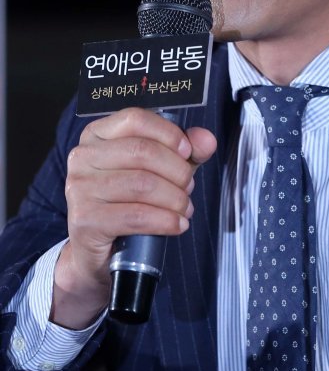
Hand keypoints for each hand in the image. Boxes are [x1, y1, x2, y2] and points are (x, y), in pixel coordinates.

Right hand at [51, 108, 216, 328]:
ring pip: (142, 184)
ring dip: (174, 198)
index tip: (188, 151)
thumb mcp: (159, 169)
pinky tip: (177, 224)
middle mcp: (83, 157)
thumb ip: (184, 151)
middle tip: (189, 186)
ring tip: (184, 207)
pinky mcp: (85, 220)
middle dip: (177, 170)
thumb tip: (206, 139)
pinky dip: (165, 220)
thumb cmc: (126, 202)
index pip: (135, 119)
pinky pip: (136, 215)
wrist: (96, 251)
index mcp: (97, 134)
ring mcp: (80, 188)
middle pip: (143, 151)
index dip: (168, 133)